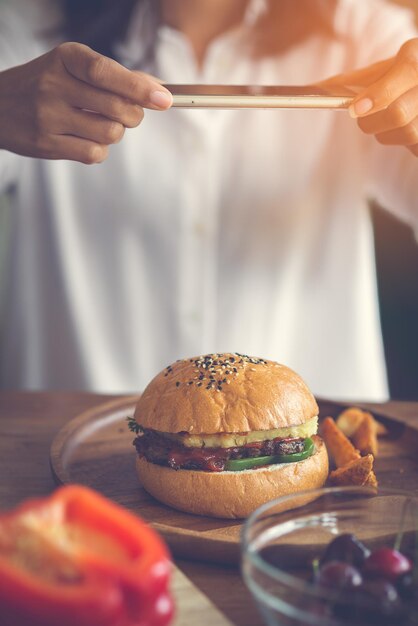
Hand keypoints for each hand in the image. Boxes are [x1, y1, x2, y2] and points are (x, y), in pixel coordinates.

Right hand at [0, 42, 172, 163]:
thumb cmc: (46, 84)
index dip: (139, 87)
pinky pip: (94, 153)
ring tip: (100, 124)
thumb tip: (156, 87)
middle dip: (134, 115)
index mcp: (66, 58)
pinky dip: (99, 149)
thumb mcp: (73, 67)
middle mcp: (54, 84)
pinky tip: (85, 138)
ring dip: (115, 133)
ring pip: (110, 133)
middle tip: (129, 114)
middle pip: (117, 108)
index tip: (164, 99)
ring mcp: (48, 116)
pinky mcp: (46, 144)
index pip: (107, 72)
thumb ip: (114, 76)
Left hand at [323, 39, 417, 156]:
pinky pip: (415, 147)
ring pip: (408, 133)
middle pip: (400, 113)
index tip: (354, 109)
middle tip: (362, 119)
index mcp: (417, 58)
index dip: (378, 93)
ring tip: (385, 123)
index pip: (406, 71)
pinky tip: (402, 129)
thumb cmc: (402, 76)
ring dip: (387, 134)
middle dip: (372, 122)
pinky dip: (403, 142)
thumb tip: (321, 88)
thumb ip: (359, 79)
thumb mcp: (386, 68)